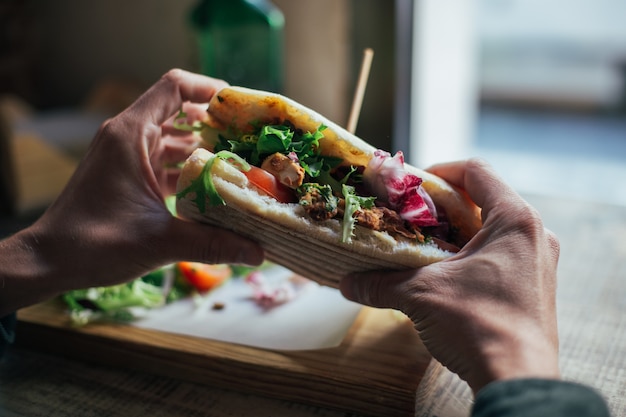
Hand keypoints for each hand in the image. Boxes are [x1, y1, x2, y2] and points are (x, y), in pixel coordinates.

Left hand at [1, 69, 262, 314]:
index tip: (240, 106)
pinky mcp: (126, 174)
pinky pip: (163, 159)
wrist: (51, 260)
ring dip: (203, 145)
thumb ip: (213, 244)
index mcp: (130, 135)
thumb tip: (257, 252)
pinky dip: (188, 167)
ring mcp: (125, 155)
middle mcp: (127, 137)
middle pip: (177, 110)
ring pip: (172, 137)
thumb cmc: (94, 243)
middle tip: (249, 136)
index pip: (174, 87)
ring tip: (238, 159)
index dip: (209, 89)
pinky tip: (212, 184)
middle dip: (215, 121)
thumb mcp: (161, 241)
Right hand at [340, 158, 559, 392]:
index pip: (477, 171)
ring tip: (424, 246)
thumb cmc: (477, 325)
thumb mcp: (420, 295)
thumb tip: (345, 282)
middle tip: (411, 217)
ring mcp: (539, 261)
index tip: (413, 185)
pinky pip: (502, 253)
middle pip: (485, 199)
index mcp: (514, 219)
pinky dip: (471, 254)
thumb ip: (379, 282)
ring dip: (457, 232)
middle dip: (443, 207)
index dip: (440, 171)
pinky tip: (445, 273)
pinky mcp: (535, 286)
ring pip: (493, 229)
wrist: (516, 379)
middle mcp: (534, 234)